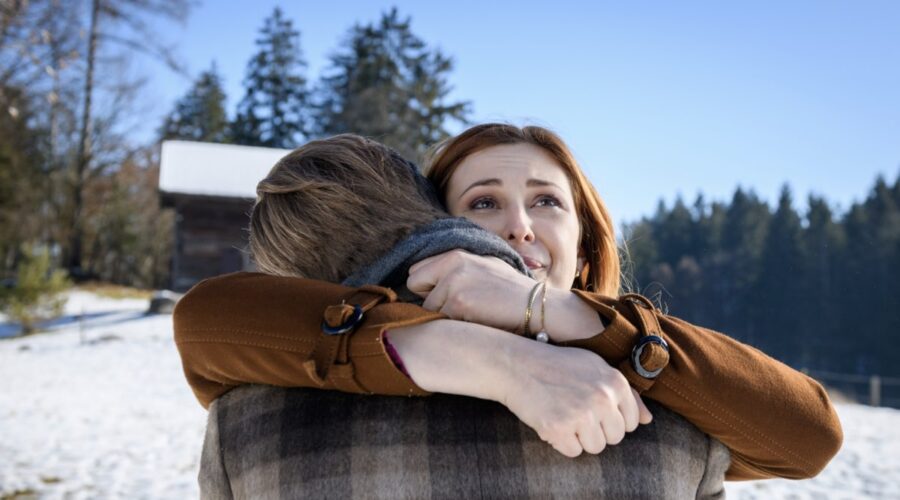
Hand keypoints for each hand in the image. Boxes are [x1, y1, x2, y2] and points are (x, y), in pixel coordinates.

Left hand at [407, 250, 534, 331]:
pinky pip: (440, 320)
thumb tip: (423, 277)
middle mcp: (452, 263)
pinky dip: (454, 325)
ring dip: (444, 315)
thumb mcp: (483, 265)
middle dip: (428, 297)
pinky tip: (475, 320)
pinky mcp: (458, 303)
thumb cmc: (510, 291)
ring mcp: (454, 282)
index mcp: (455, 253)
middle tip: (456, 304)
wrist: (536, 306)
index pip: (417, 269)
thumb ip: (455, 267)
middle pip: (414, 284)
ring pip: (427, 307)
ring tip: (472, 312)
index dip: (428, 285)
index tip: (446, 294)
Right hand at [495, 340, 652, 456]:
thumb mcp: (594, 367)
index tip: (593, 409)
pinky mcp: (559, 428)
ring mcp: (581, 414)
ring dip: (579, 438)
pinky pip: (573, 451)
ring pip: (596, 447)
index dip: (611, 419)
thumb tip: (647, 420)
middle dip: (596, 430)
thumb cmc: (556, 365)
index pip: (630, 422)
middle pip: (615, 437)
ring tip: (564, 415)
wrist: (517, 365)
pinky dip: (562, 442)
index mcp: (615, 382)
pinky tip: (552, 421)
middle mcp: (602, 398)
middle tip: (575, 412)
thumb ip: (624, 393)